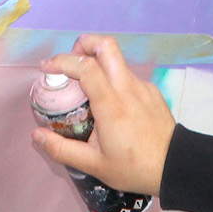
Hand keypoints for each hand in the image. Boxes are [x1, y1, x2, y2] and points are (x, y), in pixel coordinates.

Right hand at [31, 35, 177, 195]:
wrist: (176, 167)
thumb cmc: (135, 168)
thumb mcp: (94, 165)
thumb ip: (62, 149)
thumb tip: (36, 136)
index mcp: (111, 105)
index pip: (85, 67)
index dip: (62, 61)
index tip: (47, 68)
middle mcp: (127, 89)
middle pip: (106, 46)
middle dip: (84, 44)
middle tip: (70, 61)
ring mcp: (142, 87)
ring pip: (117, 61)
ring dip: (97, 63)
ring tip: (86, 88)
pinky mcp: (151, 91)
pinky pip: (127, 77)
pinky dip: (113, 81)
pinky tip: (110, 105)